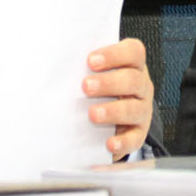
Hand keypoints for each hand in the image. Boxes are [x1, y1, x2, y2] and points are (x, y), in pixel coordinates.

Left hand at [83, 37, 153, 158]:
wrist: (107, 119)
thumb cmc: (97, 89)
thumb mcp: (94, 73)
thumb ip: (82, 67)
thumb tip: (53, 65)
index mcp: (132, 65)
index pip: (133, 52)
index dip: (114, 54)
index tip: (90, 61)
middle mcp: (141, 86)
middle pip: (133, 80)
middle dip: (109, 83)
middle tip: (86, 86)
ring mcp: (142, 110)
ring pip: (134, 109)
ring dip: (113, 111)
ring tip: (92, 114)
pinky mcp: (138, 133)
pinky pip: (135, 138)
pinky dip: (123, 142)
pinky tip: (109, 143)